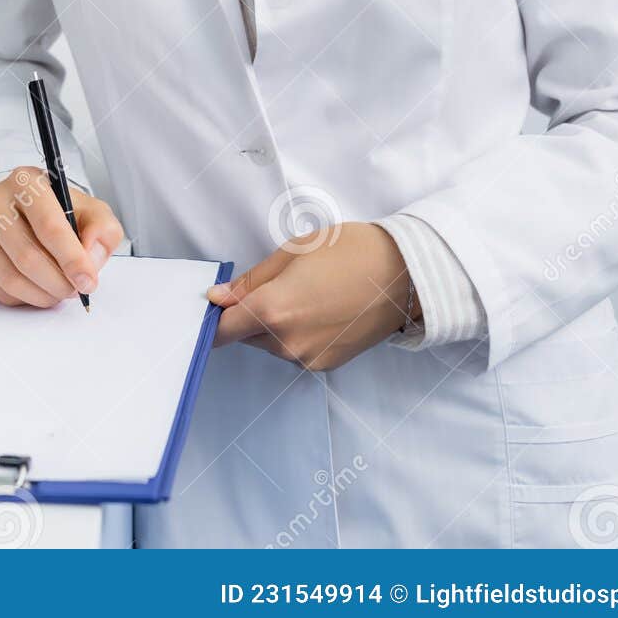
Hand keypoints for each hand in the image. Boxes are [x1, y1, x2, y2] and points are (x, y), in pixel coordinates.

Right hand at [0, 166, 123, 308]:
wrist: (21, 212)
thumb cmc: (58, 212)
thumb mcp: (90, 211)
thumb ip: (102, 228)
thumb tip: (89, 254)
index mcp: (26, 181)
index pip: (49, 225)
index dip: (71, 259)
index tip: (87, 281)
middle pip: (27, 256)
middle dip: (58, 282)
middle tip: (75, 290)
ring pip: (10, 277)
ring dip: (41, 294)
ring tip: (58, 291)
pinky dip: (22, 297)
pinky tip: (37, 288)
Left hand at [207, 222, 414, 370]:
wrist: (404, 275)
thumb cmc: (349, 251)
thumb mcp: (293, 252)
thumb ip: (252, 280)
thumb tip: (218, 298)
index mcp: (273, 310)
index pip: (221, 331)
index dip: (214, 318)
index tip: (214, 305)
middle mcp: (286, 343)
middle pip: (246, 336)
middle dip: (250, 314)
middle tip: (278, 283)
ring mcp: (307, 359)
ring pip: (270, 344)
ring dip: (274, 324)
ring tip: (306, 293)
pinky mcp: (325, 366)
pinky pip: (294, 351)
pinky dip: (297, 334)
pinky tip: (320, 309)